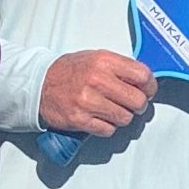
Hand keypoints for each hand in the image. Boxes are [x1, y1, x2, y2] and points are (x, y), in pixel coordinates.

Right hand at [41, 50, 155, 135]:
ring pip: (125, 118)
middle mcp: (97, 80)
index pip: (143, 76)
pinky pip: (108, 130)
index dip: (150, 86)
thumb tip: (145, 80)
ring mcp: (88, 101)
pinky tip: (100, 118)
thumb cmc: (69, 71)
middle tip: (132, 103)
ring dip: (122, 116)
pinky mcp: (80, 120)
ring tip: (112, 110)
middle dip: (139, 104)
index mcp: (103, 61)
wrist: (38, 84)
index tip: (148, 90)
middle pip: (138, 101)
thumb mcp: (96, 58)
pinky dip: (107, 126)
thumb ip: (120, 67)